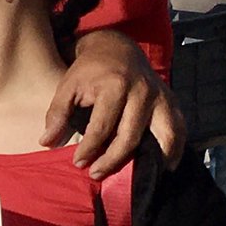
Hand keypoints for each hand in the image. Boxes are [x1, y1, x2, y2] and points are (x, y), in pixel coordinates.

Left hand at [43, 30, 183, 177]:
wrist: (117, 48)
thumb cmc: (89, 70)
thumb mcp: (67, 85)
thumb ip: (57, 113)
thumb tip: (46, 143)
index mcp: (115, 86)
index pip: (102, 127)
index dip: (89, 148)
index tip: (78, 163)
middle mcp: (142, 92)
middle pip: (130, 136)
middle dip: (112, 159)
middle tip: (96, 173)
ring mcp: (160, 97)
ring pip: (162, 135)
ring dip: (151, 160)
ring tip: (136, 177)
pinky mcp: (172, 101)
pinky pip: (179, 129)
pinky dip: (174, 149)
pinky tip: (164, 166)